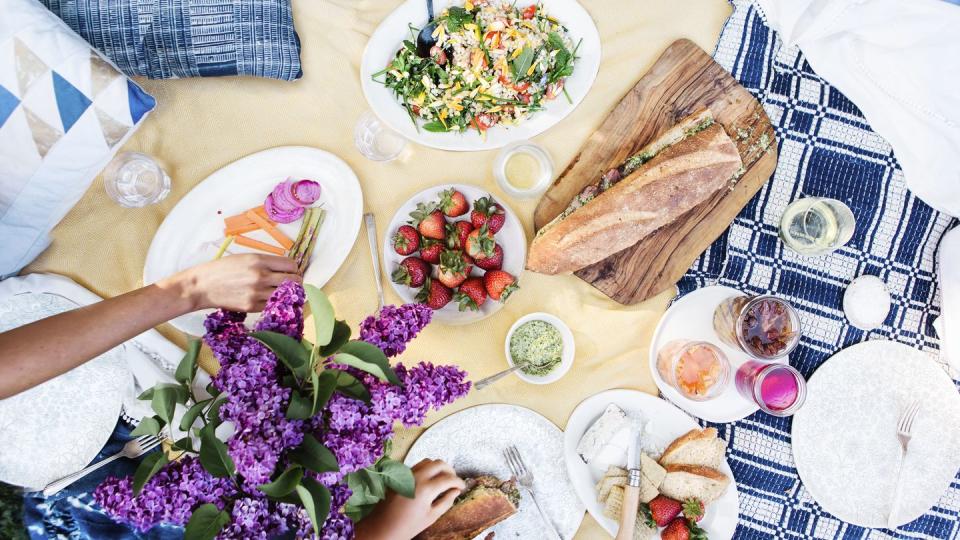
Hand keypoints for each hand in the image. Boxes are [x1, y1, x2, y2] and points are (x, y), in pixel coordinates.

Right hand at [160, 254, 301, 312]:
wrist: (202, 286)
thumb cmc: (222, 269)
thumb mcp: (245, 258)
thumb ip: (266, 262)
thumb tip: (287, 268)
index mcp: (259, 260)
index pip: (291, 264)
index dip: (294, 268)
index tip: (291, 271)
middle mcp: (260, 276)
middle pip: (293, 280)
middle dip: (296, 281)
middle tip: (291, 283)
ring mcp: (256, 293)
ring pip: (286, 295)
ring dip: (288, 294)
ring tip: (282, 292)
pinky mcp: (251, 306)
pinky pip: (273, 305)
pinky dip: (275, 302)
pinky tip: (270, 299)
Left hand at [355, 459, 465, 539]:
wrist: (383, 527)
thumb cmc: (407, 526)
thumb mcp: (431, 516)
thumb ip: (446, 501)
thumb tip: (456, 491)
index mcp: (426, 488)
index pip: (449, 478)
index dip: (459, 482)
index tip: (462, 487)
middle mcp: (417, 477)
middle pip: (439, 463)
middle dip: (450, 470)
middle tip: (454, 481)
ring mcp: (407, 474)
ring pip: (428, 461)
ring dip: (438, 467)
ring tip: (443, 479)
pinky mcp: (400, 475)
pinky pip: (417, 466)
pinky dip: (427, 469)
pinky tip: (429, 480)